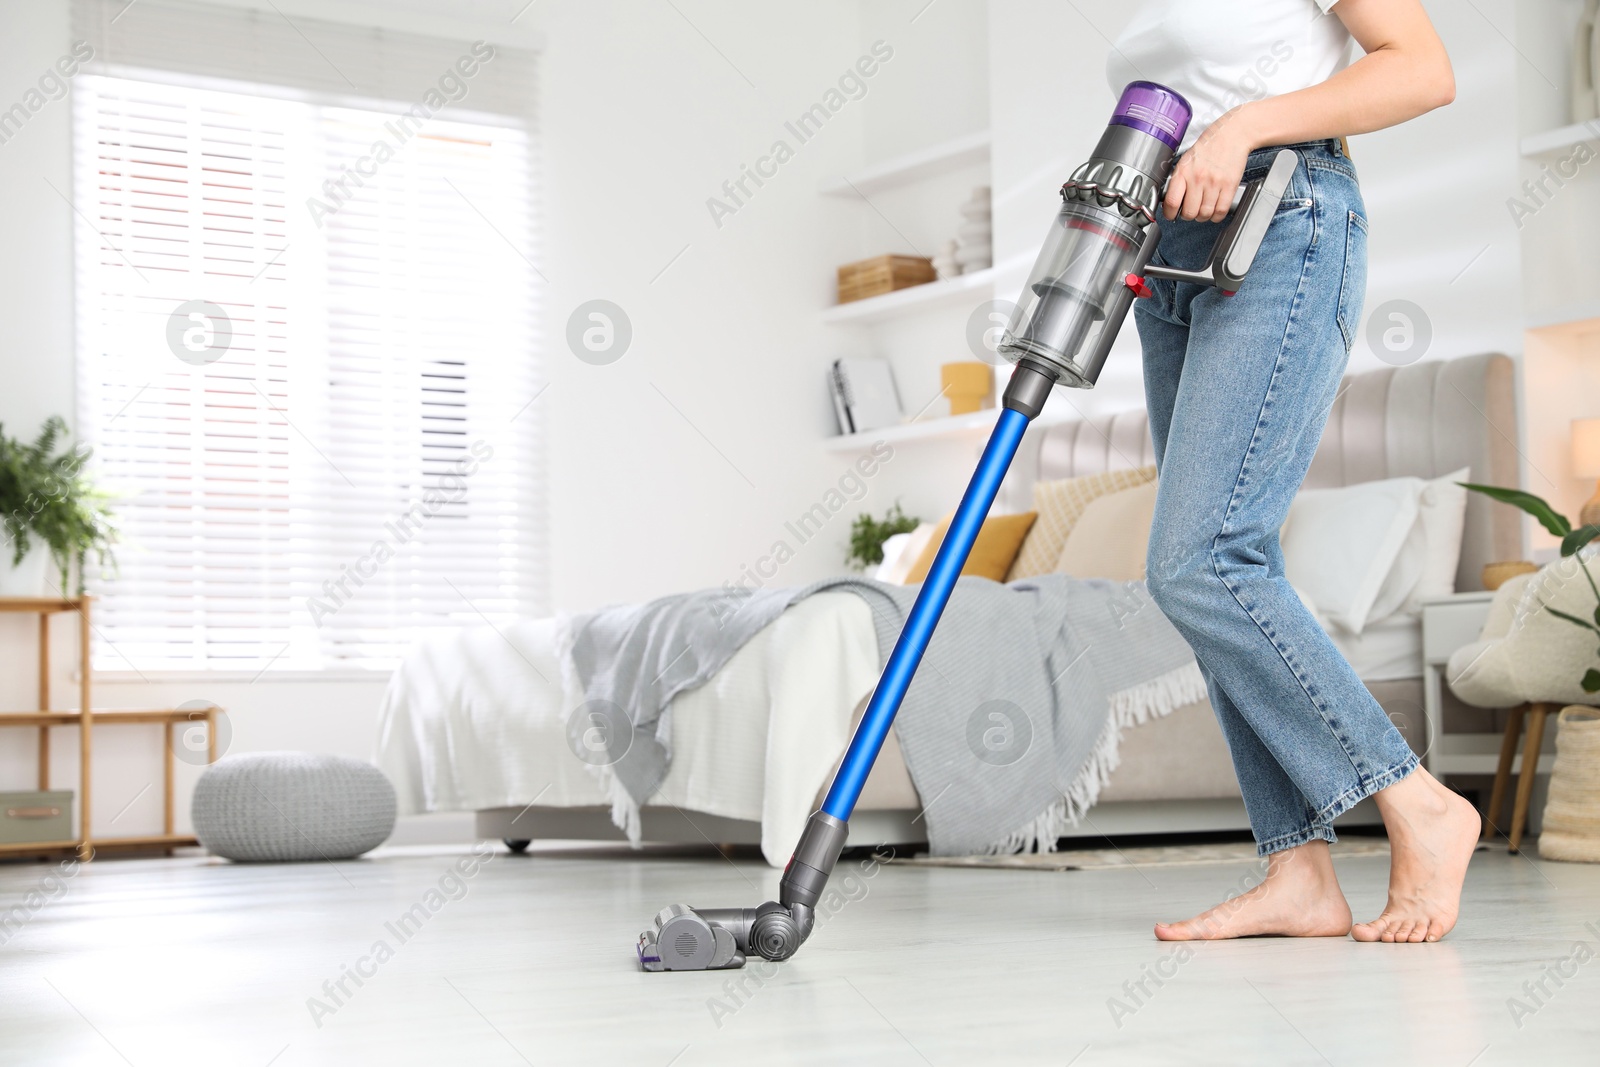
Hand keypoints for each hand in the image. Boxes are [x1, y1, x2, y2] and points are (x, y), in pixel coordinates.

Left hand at [1163, 107, 1255, 222]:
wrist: (1232, 134)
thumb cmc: (1209, 147)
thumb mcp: (1186, 160)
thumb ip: (1178, 180)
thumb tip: (1170, 201)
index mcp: (1183, 172)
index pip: (1171, 202)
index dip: (1169, 214)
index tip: (1171, 215)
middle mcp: (1198, 178)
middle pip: (1189, 212)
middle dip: (1188, 216)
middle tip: (1190, 211)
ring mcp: (1214, 183)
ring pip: (1205, 214)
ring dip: (1202, 217)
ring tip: (1202, 210)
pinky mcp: (1230, 185)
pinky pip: (1221, 211)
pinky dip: (1216, 216)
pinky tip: (1214, 210)